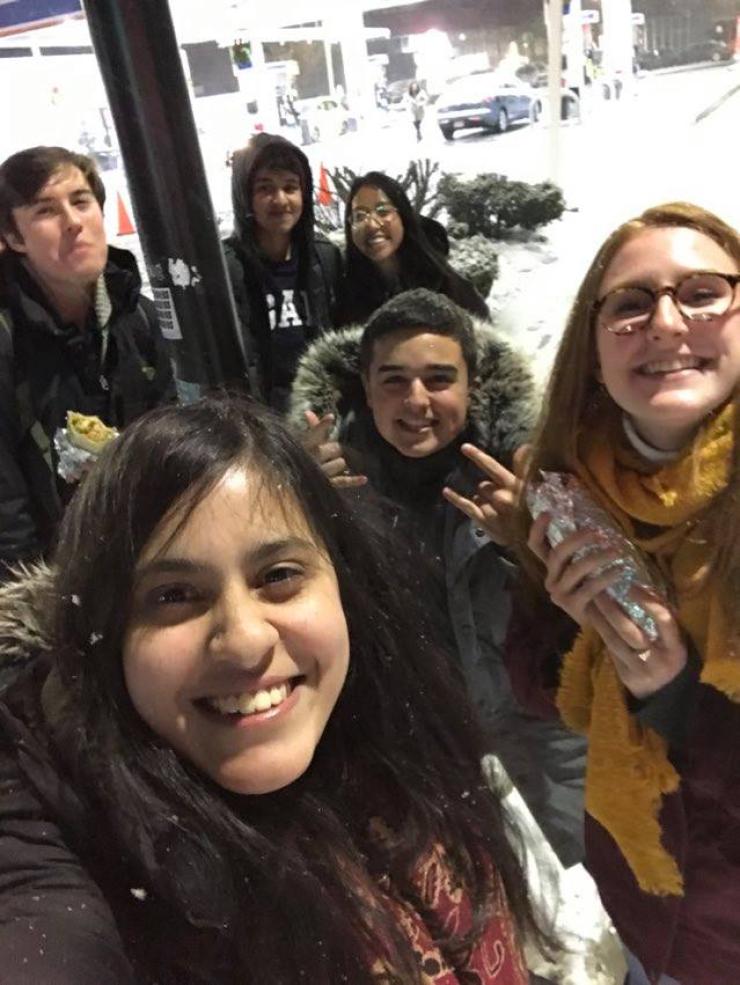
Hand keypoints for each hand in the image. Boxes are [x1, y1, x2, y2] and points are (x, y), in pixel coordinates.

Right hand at [303, 410, 366, 488]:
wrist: (297, 480)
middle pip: (335, 448)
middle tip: (329, 452)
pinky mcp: (327, 485)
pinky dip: (354, 480)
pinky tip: (364, 479)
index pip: (315, 434)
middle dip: (335, 449)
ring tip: (329, 465)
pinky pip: (343, 481)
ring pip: (341, 463)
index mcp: (306, 446)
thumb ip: (313, 428)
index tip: (331, 417)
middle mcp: (313, 460)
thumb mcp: (307, 442)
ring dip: (339, 464)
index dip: (322, 426)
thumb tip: (308, 412)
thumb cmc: (304, 456)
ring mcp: (320, 473)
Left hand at [442, 444, 529, 546]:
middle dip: (489, 489)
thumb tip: (524, 447)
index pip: (493, 467)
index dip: (477, 456)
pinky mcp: (484, 522)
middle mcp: (501, 497)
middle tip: (502, 501)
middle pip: (483, 485)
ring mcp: (491, 510)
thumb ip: (526, 467)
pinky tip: (446, 491)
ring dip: (483, 500)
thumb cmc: (536, 511)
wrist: (534, 540)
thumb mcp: (535, 488)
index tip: (464, 447)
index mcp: (515, 486)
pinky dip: (456, 498)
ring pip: (477, 496)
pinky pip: (466, 506)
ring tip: (497, 510)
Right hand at [527, 512, 622, 627]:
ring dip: (598, 557)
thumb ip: (586, 551)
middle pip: (557, 554)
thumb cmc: (597, 590)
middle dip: (577, 539)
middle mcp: (551, 580)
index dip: (538, 529)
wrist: (603, 625)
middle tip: (599, 533)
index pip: (536, 546)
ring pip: (575, 570)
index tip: (547, 512)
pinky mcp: (572, 607)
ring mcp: (560, 594)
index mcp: (552, 568)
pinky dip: (606, 577)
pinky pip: (589, 588)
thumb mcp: (588, 569)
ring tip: (618, 551)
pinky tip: (620, 571)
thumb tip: (597, 522)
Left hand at [590, 590, 687, 699]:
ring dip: (599, 621)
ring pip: (614, 642)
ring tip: (590, 603)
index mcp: (675, 646)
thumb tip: (644, 587)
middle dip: (612, 610)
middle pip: (630, 632)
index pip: (664, 621)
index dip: (648, 602)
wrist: (667, 692)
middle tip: (599, 592)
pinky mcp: (626, 676)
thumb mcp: (675, 638)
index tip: (631, 587)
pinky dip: (601, 634)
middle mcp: (658, 658)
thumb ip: (663, 615)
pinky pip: (611, 651)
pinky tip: (592, 620)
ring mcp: (640, 669)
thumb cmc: (670, 655)